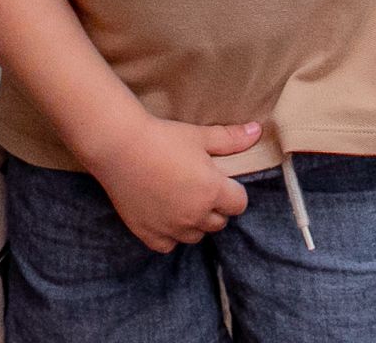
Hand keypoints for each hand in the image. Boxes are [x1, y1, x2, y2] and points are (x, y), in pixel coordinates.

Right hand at [82, 115, 259, 252]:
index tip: (218, 179)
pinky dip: (170, 234)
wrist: (118, 146)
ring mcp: (172, 228)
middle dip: (214, 207)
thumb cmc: (161, 137)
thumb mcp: (198, 136)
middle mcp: (195, 215)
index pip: (239, 203)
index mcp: (212, 192)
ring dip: (194, 222)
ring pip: (196, 235)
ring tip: (180, 199)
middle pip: (219, 222)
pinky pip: (170, 244)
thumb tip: (258, 131)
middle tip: (197, 186)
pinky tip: (163, 214)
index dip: (232, 191)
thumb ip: (230, 139)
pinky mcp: (149, 234)